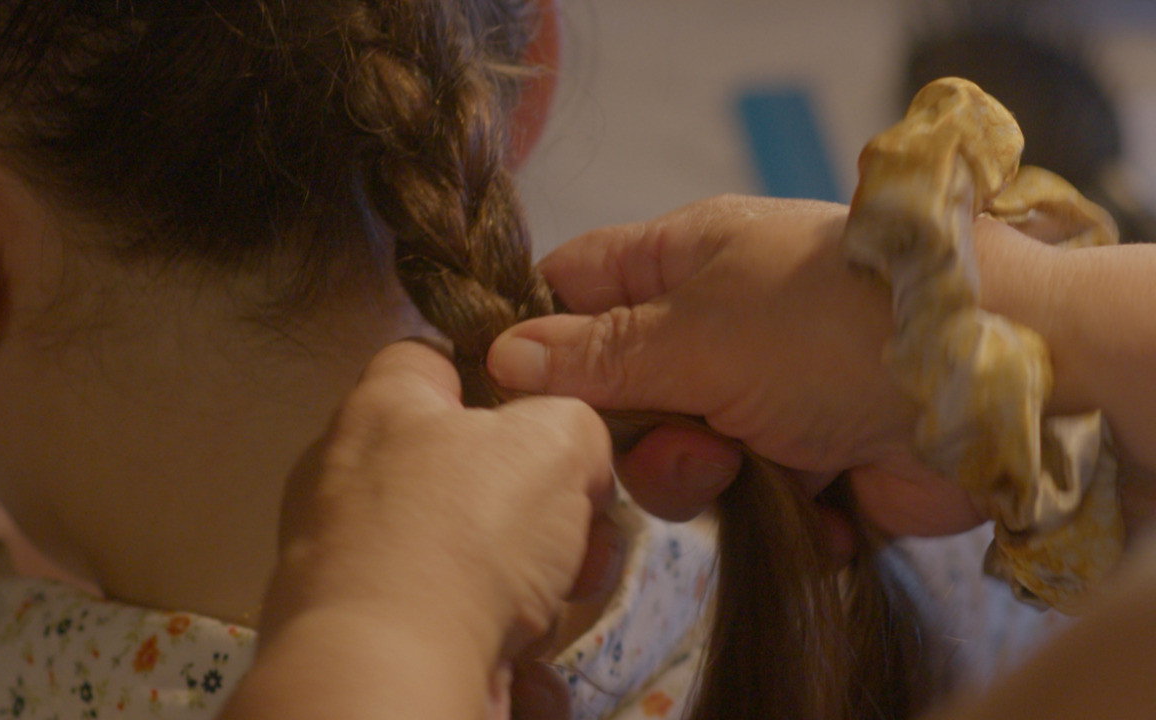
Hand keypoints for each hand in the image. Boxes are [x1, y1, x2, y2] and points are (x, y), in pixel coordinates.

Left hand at [229, 341, 615, 719]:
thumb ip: (575, 423)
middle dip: (541, 510)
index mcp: (382, 408)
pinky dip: (500, 650)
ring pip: (471, 557)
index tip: (549, 414)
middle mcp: (353, 480)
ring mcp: (357, 566)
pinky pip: (456, 628)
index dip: (497, 375)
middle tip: (579, 536)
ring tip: (553, 605)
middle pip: (469, 474)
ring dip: (531, 587)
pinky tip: (526, 668)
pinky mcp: (371, 639)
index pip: (429, 358)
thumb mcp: (554, 442)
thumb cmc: (466, 532)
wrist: (392, 676)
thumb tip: (575, 458)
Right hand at [489, 195, 983, 536]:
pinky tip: (806, 498)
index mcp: (680, 263)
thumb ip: (596, 354)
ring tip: (749, 467)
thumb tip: (499, 355)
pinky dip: (767, 511)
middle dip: (632, 432)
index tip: (504, 390)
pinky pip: (741, 503)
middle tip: (675, 438)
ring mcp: (756, 396)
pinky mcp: (800, 463)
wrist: (987, 386)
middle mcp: (711, 328)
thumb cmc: (828, 325)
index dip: (534, 331)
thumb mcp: (697, 330)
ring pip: (672, 459)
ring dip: (698, 478)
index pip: (573, 285)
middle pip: (614, 392)